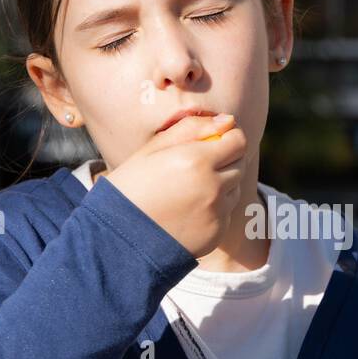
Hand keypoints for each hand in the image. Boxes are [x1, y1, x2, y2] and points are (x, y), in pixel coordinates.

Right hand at [103, 113, 251, 257]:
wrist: (117, 238)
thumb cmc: (130, 187)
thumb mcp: (152, 150)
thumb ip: (191, 129)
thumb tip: (227, 120)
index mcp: (196, 160)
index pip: (238, 141)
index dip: (229, 137)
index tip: (216, 140)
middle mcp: (212, 187)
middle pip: (240, 164)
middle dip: (225, 160)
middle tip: (196, 167)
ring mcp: (216, 213)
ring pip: (234, 190)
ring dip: (220, 186)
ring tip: (187, 192)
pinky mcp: (216, 234)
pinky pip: (225, 214)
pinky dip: (213, 211)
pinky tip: (186, 213)